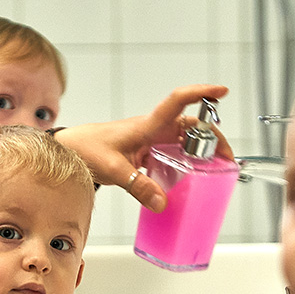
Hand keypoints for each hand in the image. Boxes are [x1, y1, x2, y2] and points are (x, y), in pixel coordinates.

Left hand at [56, 84, 230, 211]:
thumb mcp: (114, 169)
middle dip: (212, 138)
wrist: (69, 150)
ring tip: (212, 170)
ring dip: (199, 152)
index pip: (178, 101)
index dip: (201, 93)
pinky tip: (186, 181)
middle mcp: (152, 129)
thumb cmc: (86, 148)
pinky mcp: (144, 152)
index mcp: (146, 125)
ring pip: (183, 141)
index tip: (221, 91)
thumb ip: (139, 187)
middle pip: (191, 126)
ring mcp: (149, 140)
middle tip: (225, 158)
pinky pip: (170, 155)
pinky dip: (182, 164)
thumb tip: (161, 202)